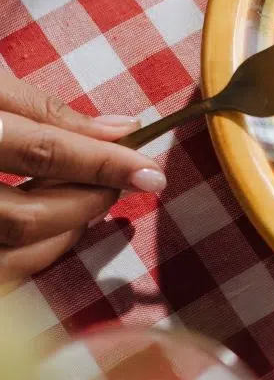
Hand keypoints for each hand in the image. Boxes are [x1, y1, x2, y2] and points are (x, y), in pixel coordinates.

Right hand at [0, 70, 164, 284]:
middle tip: (124, 182)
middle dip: (87, 202)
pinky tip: (53, 227)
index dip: (105, 163)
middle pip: (27, 216)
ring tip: (90, 201)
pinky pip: (2, 271)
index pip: (43, 151)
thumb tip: (122, 129)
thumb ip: (46, 109)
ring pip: (11, 253)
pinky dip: (34, 255)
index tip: (152, 171)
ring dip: (64, 234)